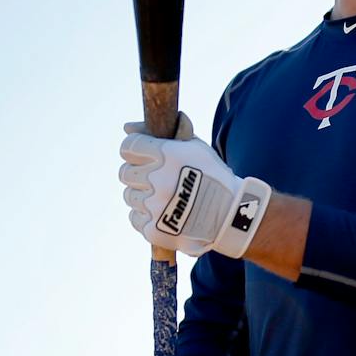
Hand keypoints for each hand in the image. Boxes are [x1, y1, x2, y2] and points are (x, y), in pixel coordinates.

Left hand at [119, 113, 271, 257]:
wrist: (230, 215)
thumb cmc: (213, 176)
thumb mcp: (195, 148)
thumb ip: (164, 134)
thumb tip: (127, 127)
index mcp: (166, 155)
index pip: (128, 147)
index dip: (134, 151)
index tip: (143, 157)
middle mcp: (157, 178)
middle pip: (125, 173)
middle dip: (138, 174)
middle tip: (158, 179)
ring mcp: (153, 205)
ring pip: (130, 196)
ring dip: (143, 196)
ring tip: (167, 198)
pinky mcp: (152, 227)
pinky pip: (135, 217)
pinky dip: (147, 216)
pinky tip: (166, 214)